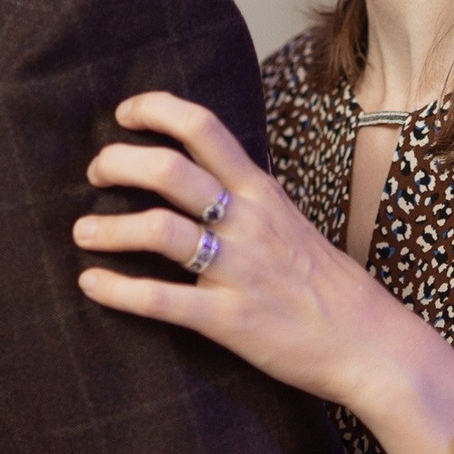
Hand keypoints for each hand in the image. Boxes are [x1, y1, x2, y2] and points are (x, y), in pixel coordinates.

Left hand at [73, 91, 453, 453]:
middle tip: (96, 175)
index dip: (155, 110)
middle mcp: (247, 222)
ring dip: (107, 228)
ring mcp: (237, 270)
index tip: (123, 114)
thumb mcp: (290, 222)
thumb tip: (198, 176)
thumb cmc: (326, 286)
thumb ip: (246, 198)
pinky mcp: (228, 320)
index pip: (204, 127)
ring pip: (158, 229)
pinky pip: (161, 300)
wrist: (371, 344)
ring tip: (81, 232)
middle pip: (169, 170)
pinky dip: (116, 290)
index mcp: (261, 192)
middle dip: (117, 163)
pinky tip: (91, 284)